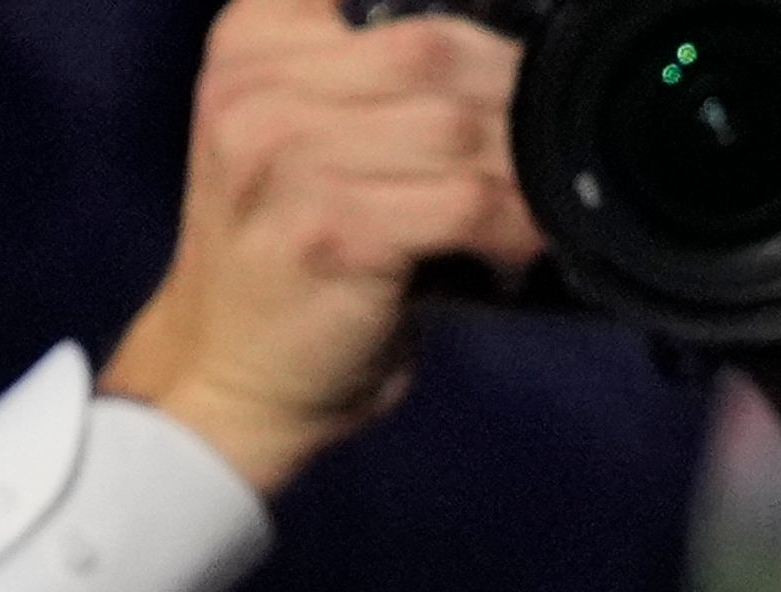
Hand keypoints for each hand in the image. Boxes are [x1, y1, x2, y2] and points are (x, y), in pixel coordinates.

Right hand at [99, 0, 544, 494]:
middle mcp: (257, 90)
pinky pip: (461, 201)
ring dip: (518, 170)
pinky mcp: (332, 231)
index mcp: (252, 46)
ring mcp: (286, 159)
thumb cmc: (288, 258)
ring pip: (452, 126)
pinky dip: (510, 224)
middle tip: (553, 146)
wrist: (227, 369)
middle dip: (509, 99)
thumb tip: (504, 63)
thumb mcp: (297, 138)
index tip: (510, 69)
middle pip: (430, 49)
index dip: (467, 28)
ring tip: (535, 204)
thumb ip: (369, 84)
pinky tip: (516, 246)